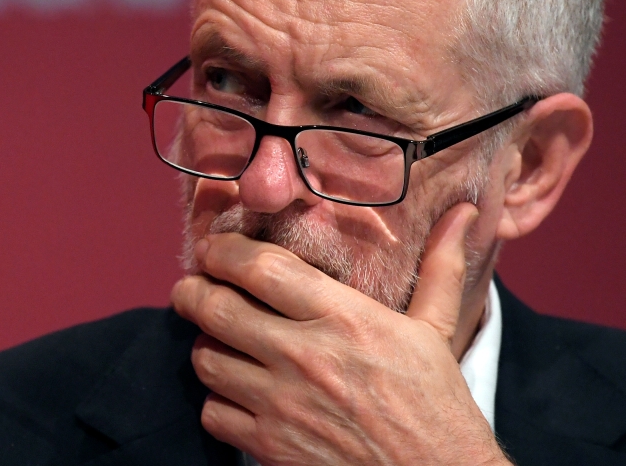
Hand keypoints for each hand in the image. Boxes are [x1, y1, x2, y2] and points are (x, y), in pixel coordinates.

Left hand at [170, 203, 510, 465]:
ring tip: (218, 338)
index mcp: (344, 318)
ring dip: (205, 345)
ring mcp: (284, 405)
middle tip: (192, 287)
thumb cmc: (437, 406)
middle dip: (192, 291)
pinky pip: (212, 413)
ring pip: (206, 359)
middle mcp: (307, 357)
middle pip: (216, 308)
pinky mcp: (271, 447)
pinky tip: (235, 391)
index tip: (214, 249)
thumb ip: (439, 267)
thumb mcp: (436, 331)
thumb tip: (463, 213)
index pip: (260, 268)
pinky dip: (216, 400)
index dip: (223, 252)